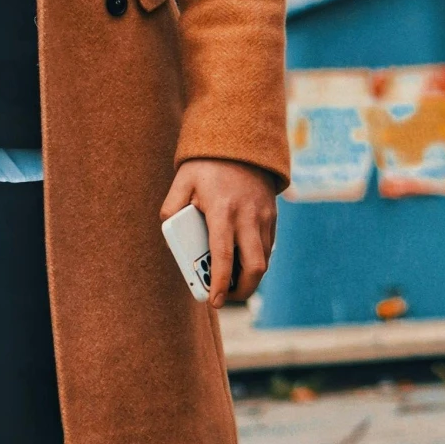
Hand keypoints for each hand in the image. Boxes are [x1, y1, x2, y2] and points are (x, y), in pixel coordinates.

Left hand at [161, 158, 277, 310]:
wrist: (242, 142)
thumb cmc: (207, 165)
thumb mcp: (182, 182)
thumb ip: (172, 209)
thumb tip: (172, 238)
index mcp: (223, 211)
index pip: (225, 256)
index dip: (221, 283)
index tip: (214, 301)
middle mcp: (248, 217)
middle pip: (255, 267)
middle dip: (242, 290)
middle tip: (226, 297)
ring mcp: (264, 217)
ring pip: (264, 260)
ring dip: (249, 277)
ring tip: (231, 282)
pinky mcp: (272, 216)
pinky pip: (267, 247)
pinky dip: (256, 260)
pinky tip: (241, 261)